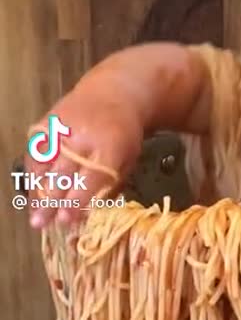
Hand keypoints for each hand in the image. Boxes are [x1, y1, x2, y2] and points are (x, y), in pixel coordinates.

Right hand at [25, 79, 144, 227]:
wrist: (113, 95)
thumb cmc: (124, 135)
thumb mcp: (128, 160)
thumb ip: (110, 186)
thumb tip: (88, 214)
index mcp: (109, 148)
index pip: (90, 179)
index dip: (76, 202)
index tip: (65, 221)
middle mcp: (83, 138)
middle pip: (63, 175)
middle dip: (51, 202)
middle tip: (41, 224)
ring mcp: (62, 129)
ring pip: (45, 166)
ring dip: (38, 192)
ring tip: (34, 214)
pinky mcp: (48, 123)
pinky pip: (36, 153)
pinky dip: (33, 174)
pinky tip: (33, 192)